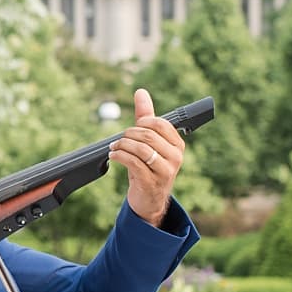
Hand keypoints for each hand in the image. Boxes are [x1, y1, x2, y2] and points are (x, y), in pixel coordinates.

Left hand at [109, 88, 184, 223]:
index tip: (133, 128)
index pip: (161, 124)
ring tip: (114, 147)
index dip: (143, 122)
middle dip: (129, 135)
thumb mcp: (150, 142)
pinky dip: (120, 156)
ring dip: (122, 145)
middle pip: (148, 136)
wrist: (149, 200)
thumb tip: (141, 92)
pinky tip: (114, 156)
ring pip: (141, 149)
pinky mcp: (151, 182)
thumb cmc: (149, 167)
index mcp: (177, 145)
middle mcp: (175, 157)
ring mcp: (165, 171)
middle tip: (119, 139)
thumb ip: (146, 117)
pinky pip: (133, 163)